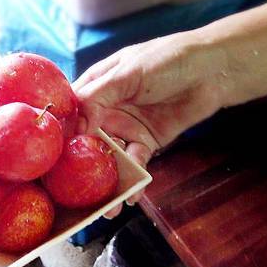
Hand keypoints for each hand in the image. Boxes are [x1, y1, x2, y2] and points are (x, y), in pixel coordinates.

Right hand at [73, 31, 228, 216]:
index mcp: (94, 88)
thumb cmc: (167, 59)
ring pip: (110, 158)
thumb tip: (76, 126)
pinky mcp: (147, 141)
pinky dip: (134, 180)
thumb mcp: (128, 73)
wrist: (212, 70)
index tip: (54, 163)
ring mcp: (126, 127)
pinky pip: (136, 163)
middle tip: (76, 196)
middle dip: (82, 169)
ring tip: (107, 207)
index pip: (70, 114)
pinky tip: (133, 195)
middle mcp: (106, 110)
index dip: (62, 137)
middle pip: (86, 143)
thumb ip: (98, 98)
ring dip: (107, 181)